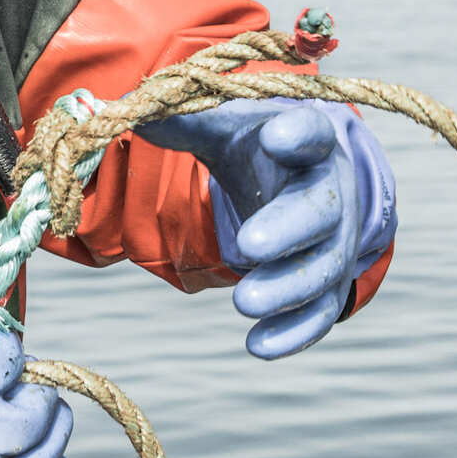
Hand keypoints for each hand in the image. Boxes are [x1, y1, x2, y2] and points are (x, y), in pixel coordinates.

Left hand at [136, 100, 390, 360]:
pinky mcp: (329, 282)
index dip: (299, 135)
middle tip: (248, 246)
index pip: (313, 131)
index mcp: (310, 141)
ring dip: (287, 289)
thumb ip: (183, 123)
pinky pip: (320, 313)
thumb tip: (120, 110)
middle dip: (287, 230)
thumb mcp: (225, 128)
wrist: (300, 179)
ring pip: (324, 268)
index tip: (275, 136)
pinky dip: (294, 333)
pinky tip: (259, 347)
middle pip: (321, 210)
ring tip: (243, 301)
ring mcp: (337, 240)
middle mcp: (333, 190)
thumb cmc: (259, 147)